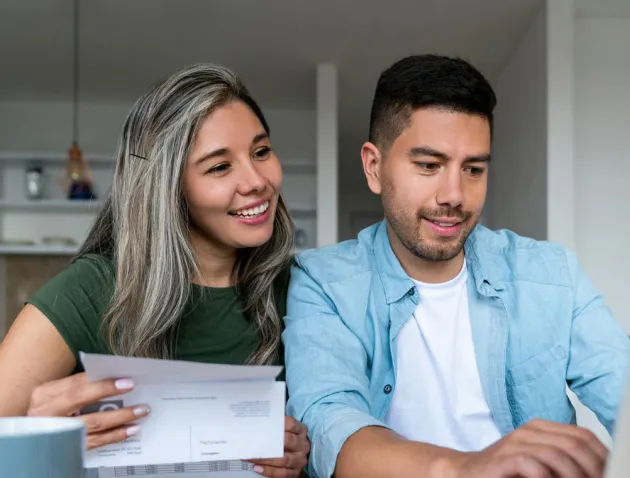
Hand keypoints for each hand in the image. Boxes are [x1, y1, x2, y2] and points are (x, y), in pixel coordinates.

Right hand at [27, 372, 149, 449]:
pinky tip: (130, 430)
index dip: (102, 381)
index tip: (126, 380)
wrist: (33, 441)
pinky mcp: (66, 449)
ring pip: (91, 423)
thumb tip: (114, 378)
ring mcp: (56, 432)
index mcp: (45, 394)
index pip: (76, 382)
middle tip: (133, 389)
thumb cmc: (52, 411)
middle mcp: (46, 412)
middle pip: (80, 400)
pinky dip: (115, 436)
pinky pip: (94, 442)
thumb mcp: (57, 396)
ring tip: (140, 411)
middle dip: (109, 393)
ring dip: (120, 417)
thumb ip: (80, 386)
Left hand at [247, 415, 309, 476]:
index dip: (279, 423)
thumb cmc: (286, 438)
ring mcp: (300, 459)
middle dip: (270, 442)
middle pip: (288, 441)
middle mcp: (303, 445)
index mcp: (301, 430)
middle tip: (254, 442)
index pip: (291, 424)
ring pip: (284, 460)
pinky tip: (257, 468)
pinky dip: (269, 471)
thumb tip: (256, 422)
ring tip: (251, 458)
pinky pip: (282, 473)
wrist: (297, 452)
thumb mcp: (286, 429)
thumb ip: (274, 425)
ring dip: (266, 459)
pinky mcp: (295, 472)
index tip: (264, 424)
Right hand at [448, 419, 607, 477]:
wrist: (465, 472)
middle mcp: (529, 431)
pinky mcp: (503, 458)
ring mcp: (515, 443)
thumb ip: (562, 460)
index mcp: (540, 428)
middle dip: (592, 468)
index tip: (609, 473)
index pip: (583, 435)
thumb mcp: (538, 462)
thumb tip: (596, 470)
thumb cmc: (503, 471)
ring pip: (557, 454)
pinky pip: (532, 464)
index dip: (601, 455)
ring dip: (573, 476)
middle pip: (574, 444)